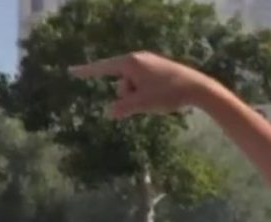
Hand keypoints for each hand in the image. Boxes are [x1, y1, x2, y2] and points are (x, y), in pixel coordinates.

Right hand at [69, 52, 216, 117]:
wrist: (199, 88)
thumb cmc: (168, 94)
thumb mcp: (142, 103)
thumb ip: (122, 108)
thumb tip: (110, 113)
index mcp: (130, 62)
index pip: (102, 68)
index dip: (86, 72)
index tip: (71, 72)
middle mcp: (138, 59)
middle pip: (122, 83)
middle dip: (130, 96)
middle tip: (150, 100)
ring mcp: (150, 63)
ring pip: (135, 86)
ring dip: (141, 97)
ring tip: (161, 99)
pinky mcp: (160, 69)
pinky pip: (146, 85)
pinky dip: (150, 95)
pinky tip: (164, 97)